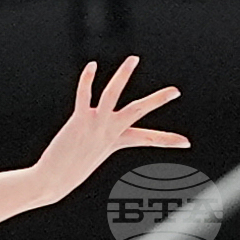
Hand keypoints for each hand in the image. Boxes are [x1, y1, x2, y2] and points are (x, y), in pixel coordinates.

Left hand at [31, 57, 187, 206]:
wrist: (53, 181)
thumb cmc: (70, 170)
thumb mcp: (92, 153)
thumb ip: (98, 140)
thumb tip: (101, 138)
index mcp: (116, 140)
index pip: (148, 138)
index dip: (168, 141)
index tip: (186, 143)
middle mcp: (109, 131)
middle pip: (138, 111)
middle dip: (157, 100)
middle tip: (175, 91)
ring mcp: (95, 125)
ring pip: (112, 95)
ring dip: (123, 76)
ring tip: (133, 59)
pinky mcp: (79, 121)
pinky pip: (84, 96)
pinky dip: (88, 80)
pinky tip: (91, 66)